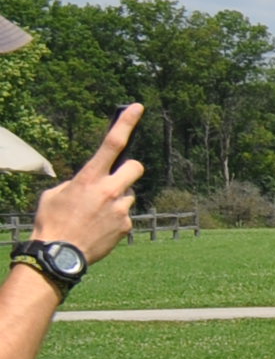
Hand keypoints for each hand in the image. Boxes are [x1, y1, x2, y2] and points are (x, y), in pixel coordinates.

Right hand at [34, 105, 144, 265]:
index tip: (137, 107)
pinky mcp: (126, 226)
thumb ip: (79, 182)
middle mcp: (110, 190)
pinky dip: (115, 219)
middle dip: (129, 169)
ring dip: (117, 199)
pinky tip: (99, 227)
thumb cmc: (53, 220)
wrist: (59, 252)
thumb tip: (92, 183)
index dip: (126, 123)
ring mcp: (121, 209)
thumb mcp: (57, 193)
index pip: (112, 144)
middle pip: (136, 167)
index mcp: (89, 177)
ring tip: (96, 213)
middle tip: (116, 179)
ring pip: (129, 194)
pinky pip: (126, 215)